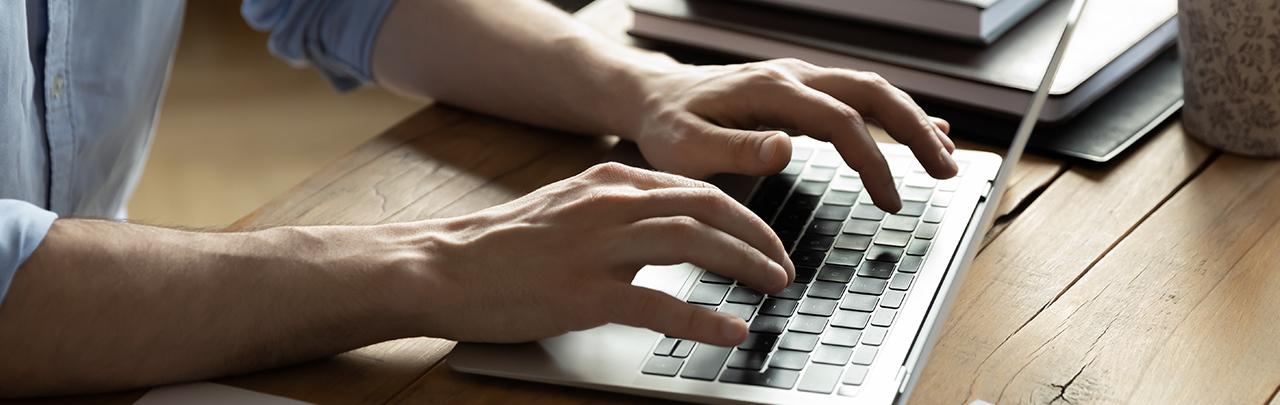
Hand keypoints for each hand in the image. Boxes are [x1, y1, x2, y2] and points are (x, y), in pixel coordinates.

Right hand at [409, 163, 794, 345]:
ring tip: (772, 286)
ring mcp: (598, 248)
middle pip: (708, 209)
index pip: (695, 189)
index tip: (764, 239)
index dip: (742, 214)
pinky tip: (731, 331)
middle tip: (782, 265)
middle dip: (757, 236)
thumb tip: (668, 226)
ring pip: (694, 244)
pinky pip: (660, 305)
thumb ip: (617, 211)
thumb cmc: (501, 245)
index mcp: (609, 183)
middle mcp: (610, 206)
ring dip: (744, 265)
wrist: (442, 265)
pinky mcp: (585, 293)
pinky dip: (703, 318)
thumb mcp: (567, 208)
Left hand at [625, 58, 957, 211]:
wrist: (652, 96)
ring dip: (912, 121)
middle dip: (915, 131)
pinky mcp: (800, 90)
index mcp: (769, 90)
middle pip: (872, 93)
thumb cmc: (666, 127)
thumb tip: (785, 148)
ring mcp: (799, 79)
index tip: (891, 200)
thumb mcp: (687, 148)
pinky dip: (893, 114)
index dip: (872, 160)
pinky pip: (857, 97)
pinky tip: (924, 129)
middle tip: (947, 172)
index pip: (840, 120)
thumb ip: (736, 150)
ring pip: (871, 90)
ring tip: (945, 159)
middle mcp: (792, 75)